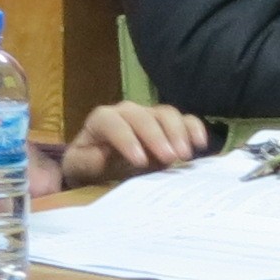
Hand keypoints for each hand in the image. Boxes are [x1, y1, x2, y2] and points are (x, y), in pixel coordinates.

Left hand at [56, 100, 208, 193]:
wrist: (102, 166)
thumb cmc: (88, 164)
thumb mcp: (79, 166)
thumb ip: (86, 161)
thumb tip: (102, 155)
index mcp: (102, 120)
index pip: (112, 122)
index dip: (126, 139)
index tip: (140, 161)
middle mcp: (127, 112)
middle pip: (143, 116)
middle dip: (156, 136)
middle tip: (169, 159)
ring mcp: (150, 116)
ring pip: (166, 113)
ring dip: (178, 133)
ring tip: (184, 156)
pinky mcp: (169, 126)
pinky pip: (185, 119)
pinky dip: (195, 128)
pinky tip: (200, 145)